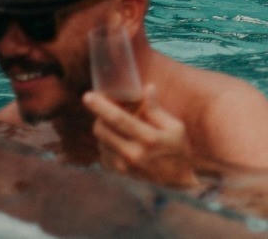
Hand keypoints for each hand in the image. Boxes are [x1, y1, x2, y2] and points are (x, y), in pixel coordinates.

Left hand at [84, 83, 200, 189]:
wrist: (178, 179)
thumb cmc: (179, 148)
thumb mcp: (175, 127)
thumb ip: (157, 109)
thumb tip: (148, 88)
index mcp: (149, 139)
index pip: (118, 119)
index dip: (101, 107)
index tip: (88, 96)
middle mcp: (133, 154)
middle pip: (102, 130)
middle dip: (99, 115)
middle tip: (106, 106)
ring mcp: (124, 166)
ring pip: (100, 141)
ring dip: (103, 128)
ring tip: (117, 123)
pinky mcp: (120, 173)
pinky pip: (102, 153)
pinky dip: (106, 142)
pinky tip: (118, 138)